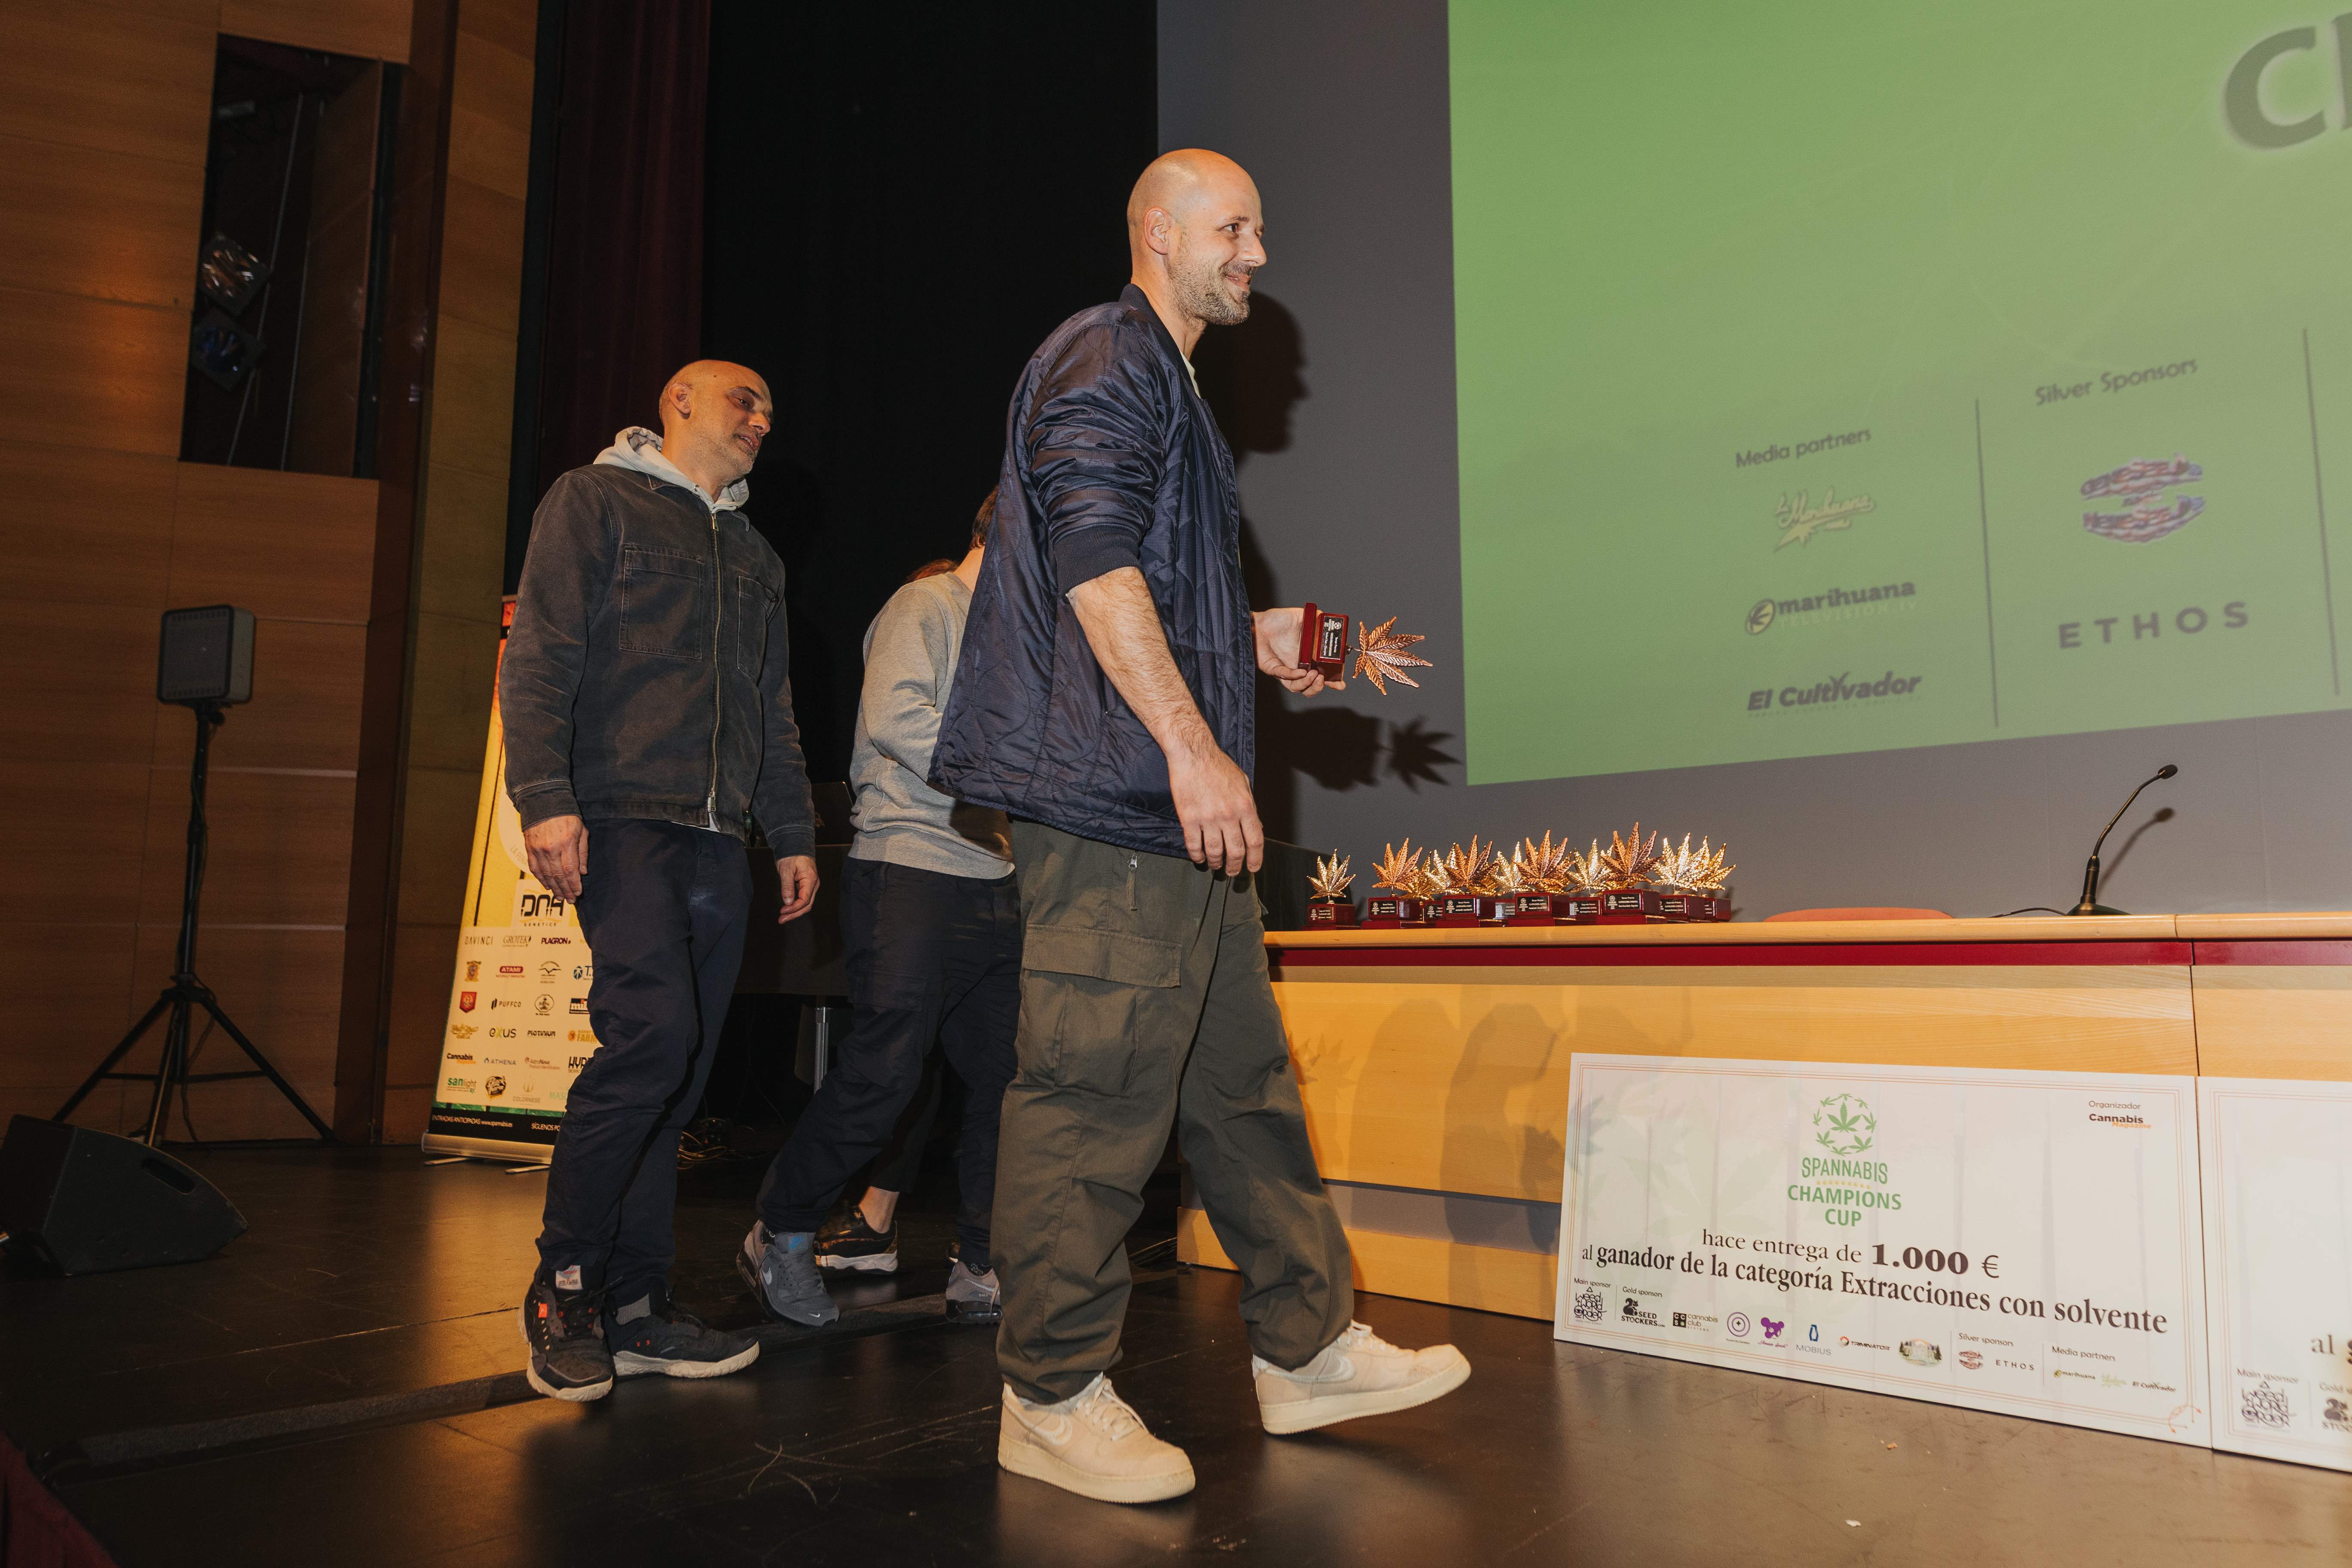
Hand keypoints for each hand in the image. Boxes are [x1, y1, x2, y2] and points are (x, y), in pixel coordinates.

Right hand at [523, 814, 587, 898]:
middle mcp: (551, 849)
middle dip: (565, 890)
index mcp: (566, 843)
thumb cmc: (566, 815)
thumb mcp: (581, 830)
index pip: (570, 870)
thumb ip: (582, 852)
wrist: (543, 802)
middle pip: (558, 876)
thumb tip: (582, 872)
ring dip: (553, 888)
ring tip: (560, 897)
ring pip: (545, 875)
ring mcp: (538, 849)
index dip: (574, 884)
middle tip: (570, 900)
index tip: (578, 893)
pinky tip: (547, 886)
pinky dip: (541, 879)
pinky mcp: (529, 848)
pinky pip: (534, 868)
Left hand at [776, 855, 818, 921]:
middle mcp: (814, 884)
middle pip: (807, 905)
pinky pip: (803, 899)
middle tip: (781, 919)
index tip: (783, 911)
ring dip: (795, 912)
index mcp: (810, 879)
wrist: (796, 845)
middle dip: (794, 914)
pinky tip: (788, 909)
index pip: (804, 900)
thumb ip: (787, 886)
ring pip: (806, 904)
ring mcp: (811, 885)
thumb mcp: (786, 869)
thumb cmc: (792, 855)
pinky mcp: (807, 886)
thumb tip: (787, 901)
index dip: (794, 908)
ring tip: (783, 917)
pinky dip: (796, 906)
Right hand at [1168, 735, 1263, 872]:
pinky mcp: (1189, 818)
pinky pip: (1194, 845)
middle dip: (1235, 866)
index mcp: (1244, 806)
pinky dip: (1197, 856)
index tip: (1253, 867)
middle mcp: (1228, 815)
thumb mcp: (1243, 783)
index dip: (1255, 859)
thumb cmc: (1218, 766)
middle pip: (1236, 851)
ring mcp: (1208, 818)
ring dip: (1216, 863)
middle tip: (1231, 871)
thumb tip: (1255, 827)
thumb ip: (1249, 806)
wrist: (1193, 754)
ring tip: (1215, 866)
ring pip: (1215, 851)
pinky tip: (1199, 858)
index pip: (1255, 840)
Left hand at [1252, 608, 1339, 694]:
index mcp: (1306, 657)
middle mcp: (1297, 666)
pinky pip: (1284, 676)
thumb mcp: (1300, 616)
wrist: (1258, 622)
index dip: (1332, 681)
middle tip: (1323, 679)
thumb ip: (1314, 617)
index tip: (1340, 684)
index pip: (1322, 674)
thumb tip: (1325, 617)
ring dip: (1307, 684)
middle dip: (1319, 686)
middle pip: (1310, 686)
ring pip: (1297, 687)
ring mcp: (1285, 669)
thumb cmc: (1276, 621)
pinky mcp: (1273, 668)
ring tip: (1314, 675)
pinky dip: (1293, 675)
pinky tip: (1301, 671)